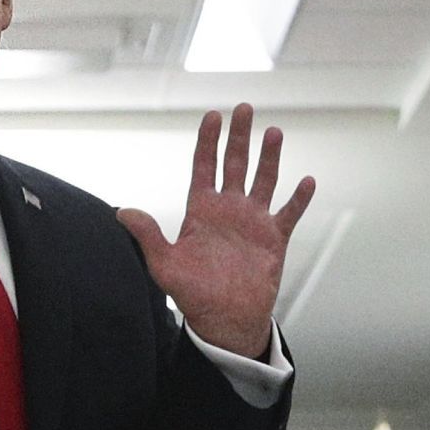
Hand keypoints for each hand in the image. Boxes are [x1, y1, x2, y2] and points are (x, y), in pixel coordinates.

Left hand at [117, 103, 313, 357]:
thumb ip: (148, 236)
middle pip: (235, 164)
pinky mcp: (273, 239)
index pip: (204, 167)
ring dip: (269, 158)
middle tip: (244, 108)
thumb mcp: (164, 265)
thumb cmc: (192, 294)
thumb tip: (122, 212)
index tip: (212, 116)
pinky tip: (307, 181)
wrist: (224, 320)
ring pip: (263, 181)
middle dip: (239, 136)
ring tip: (274, 132)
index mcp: (201, 211)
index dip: (207, 142)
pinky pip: (289, 214)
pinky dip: (298, 199)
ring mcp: (252, 222)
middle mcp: (228, 210)